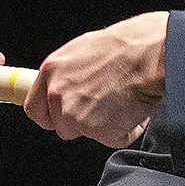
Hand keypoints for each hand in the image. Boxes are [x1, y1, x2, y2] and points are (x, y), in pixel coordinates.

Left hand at [23, 10, 166, 147]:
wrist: (150, 55)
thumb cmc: (127, 46)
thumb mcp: (84, 50)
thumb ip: (68, 73)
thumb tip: (69, 86)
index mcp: (52, 70)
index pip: (34, 108)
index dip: (49, 116)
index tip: (58, 117)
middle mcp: (57, 93)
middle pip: (60, 126)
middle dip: (80, 123)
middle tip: (103, 105)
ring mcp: (75, 114)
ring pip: (86, 134)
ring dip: (103, 126)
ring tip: (121, 102)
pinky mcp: (97, 131)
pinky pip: (113, 139)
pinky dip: (126, 130)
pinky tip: (133, 108)